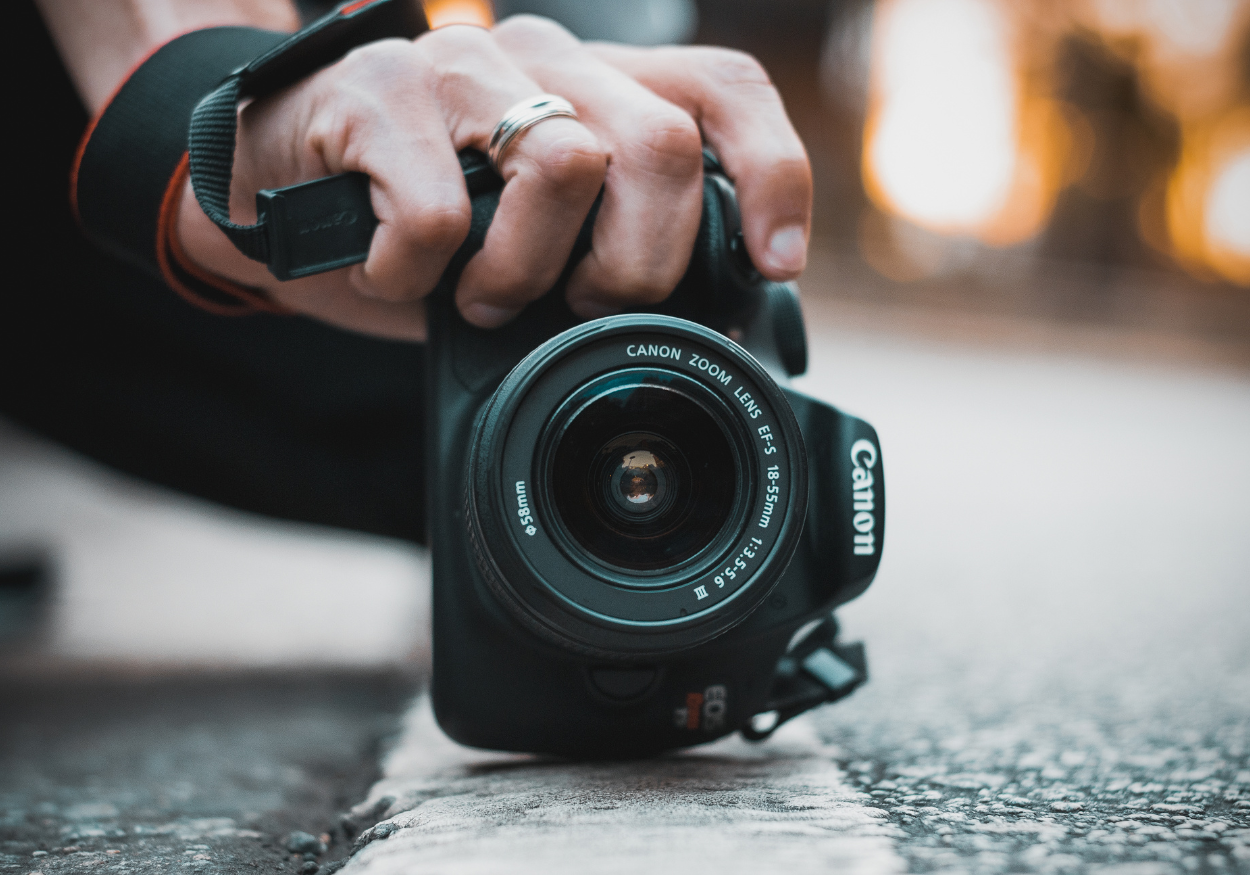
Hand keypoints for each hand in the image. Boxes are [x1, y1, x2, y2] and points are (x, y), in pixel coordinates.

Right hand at [176, 16, 811, 340]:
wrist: (276, 178)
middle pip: (660, 143)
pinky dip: (418, 278)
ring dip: (526, 273)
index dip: (770, 174)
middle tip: (582, 306)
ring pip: (565, 165)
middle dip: (637, 263)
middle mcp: (544, 58)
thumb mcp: (541, 230)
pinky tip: (396, 277)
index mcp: (600, 84)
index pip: (724, 91)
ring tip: (480, 297)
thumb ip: (615, 245)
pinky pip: (436, 214)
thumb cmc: (424, 215)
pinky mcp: (374, 95)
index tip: (771, 263)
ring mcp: (460, 67)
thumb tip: (710, 324)